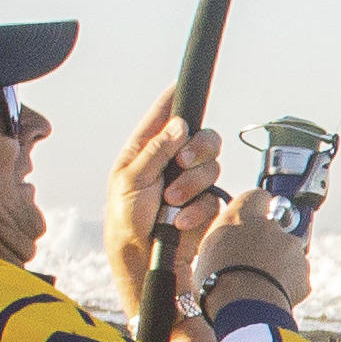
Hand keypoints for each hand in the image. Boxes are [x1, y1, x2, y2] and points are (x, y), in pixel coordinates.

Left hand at [105, 95, 221, 326]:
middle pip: (202, 137)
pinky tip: (179, 219)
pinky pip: (213, 195)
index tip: (182, 86)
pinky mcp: (204, 203)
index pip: (165, 116)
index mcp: (147, 149)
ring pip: (211, 166)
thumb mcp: (131, 180)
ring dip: (192, 183)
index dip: (175, 100)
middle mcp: (172, 161)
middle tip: (184, 161)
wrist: (143, 255)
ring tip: (171, 200)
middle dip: (197, 148)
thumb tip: (180, 125)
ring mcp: (190, 182)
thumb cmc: (126, 217)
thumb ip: (156, 150)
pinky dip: (197, 207)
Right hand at [181, 190, 311, 338]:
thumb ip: (225, 239)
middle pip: (274, 228)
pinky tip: (274, 296)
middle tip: (254, 263)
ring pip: (288, 252)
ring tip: (262, 286)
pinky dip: (290, 284)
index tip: (253, 220)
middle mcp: (270, 225)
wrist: (242, 306)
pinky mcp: (304, 270)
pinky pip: (298, 275)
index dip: (257, 208)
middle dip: (269, 243)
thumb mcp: (207, 252)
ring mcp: (290, 246)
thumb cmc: (215, 281)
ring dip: (280, 264)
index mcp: (242, 216)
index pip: (257, 197)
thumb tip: (229, 244)